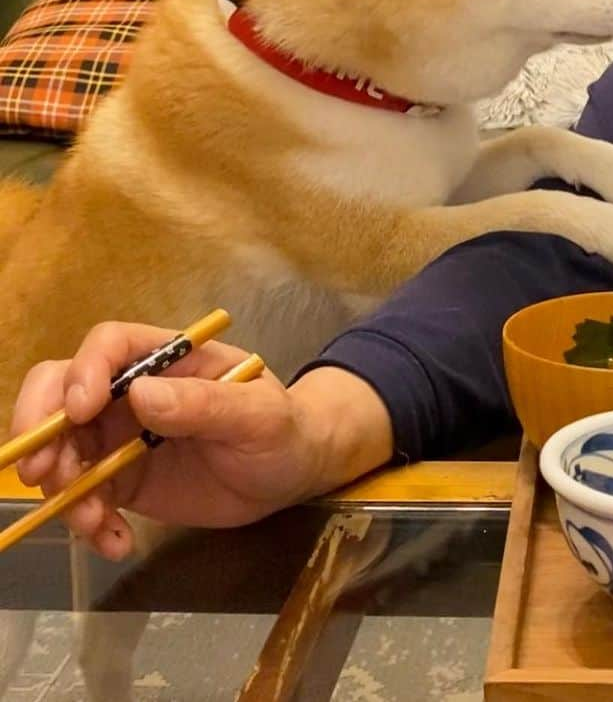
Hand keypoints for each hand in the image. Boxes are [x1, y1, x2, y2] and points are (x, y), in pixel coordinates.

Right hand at [11, 321, 393, 559]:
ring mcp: (124, 436)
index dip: (83, 372)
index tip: (79, 411)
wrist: (295, 472)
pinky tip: (117, 542)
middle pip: (64, 390)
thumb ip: (204, 404)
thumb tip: (141, 394)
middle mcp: (135, 390)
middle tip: (41, 472)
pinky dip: (89, 522)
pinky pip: (86, 496)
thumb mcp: (256, 414)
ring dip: (63, 486)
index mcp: (169, 358)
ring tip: (93, 521)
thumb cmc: (284, 427)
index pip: (109, 345)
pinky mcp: (125, 480)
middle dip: (41, 426)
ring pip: (65, 448)